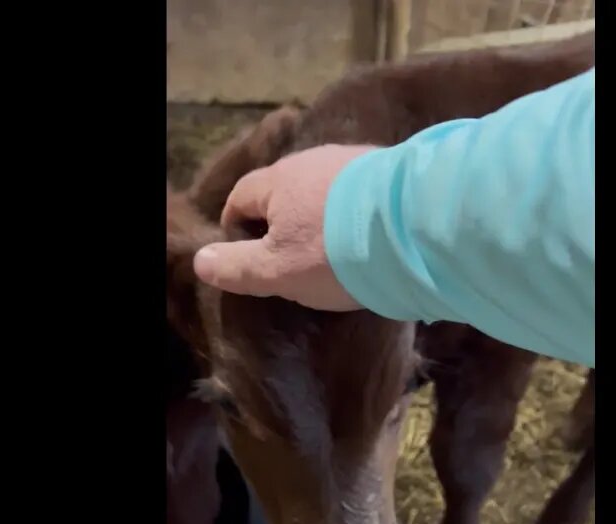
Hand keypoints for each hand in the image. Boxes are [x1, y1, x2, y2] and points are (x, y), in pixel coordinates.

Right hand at [192, 144, 378, 311]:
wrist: (414, 227)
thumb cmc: (335, 252)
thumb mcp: (277, 271)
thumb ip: (237, 266)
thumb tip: (201, 260)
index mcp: (277, 181)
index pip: (240, 197)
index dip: (236, 227)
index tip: (249, 258)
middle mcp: (311, 160)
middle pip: (283, 189)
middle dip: (281, 221)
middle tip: (293, 258)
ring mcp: (353, 160)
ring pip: (323, 188)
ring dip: (321, 214)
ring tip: (335, 248)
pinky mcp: (389, 168)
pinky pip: (358, 190)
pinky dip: (354, 210)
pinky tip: (369, 234)